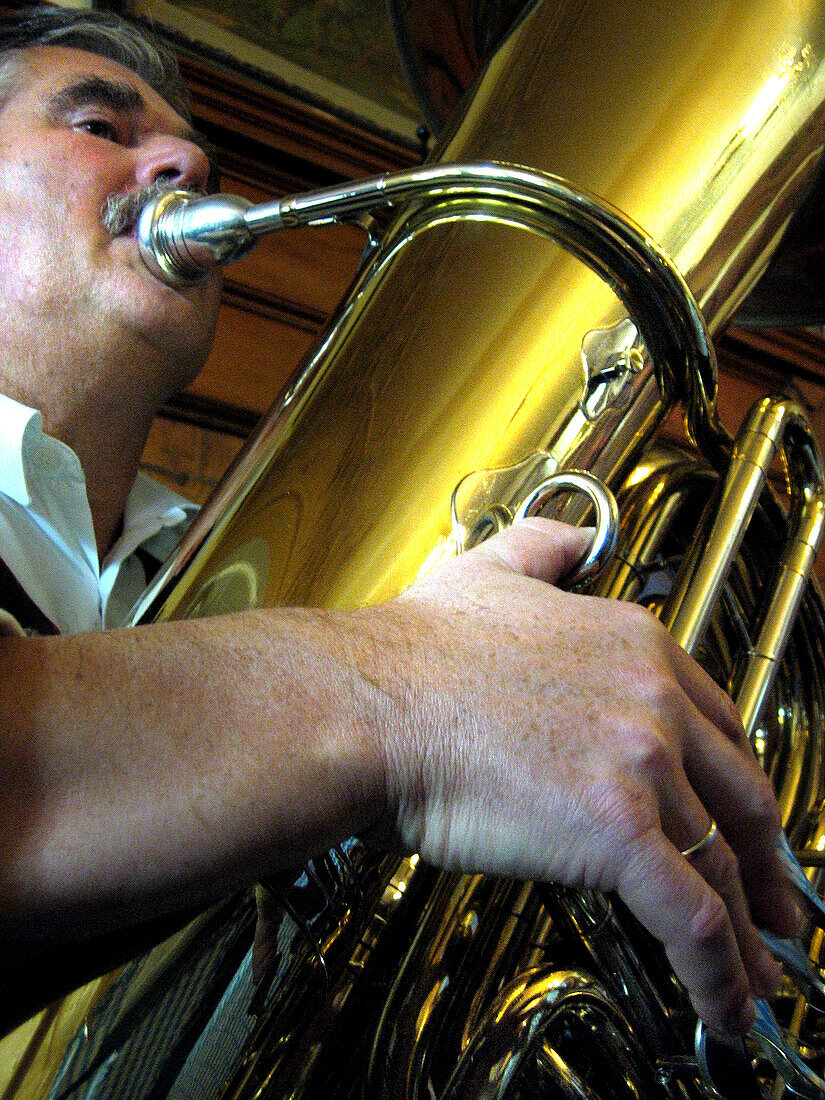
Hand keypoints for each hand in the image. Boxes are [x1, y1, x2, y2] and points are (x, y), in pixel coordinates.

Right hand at [363, 517, 799, 1033]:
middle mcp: (653, 701)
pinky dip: (722, 970)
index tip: (742, 815)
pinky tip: (727, 999)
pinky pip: (693, 917)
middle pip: (739, 794)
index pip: (721, 725)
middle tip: (776, 899)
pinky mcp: (616, 832)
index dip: (736, 782)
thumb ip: (546, 548)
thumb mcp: (492, 570)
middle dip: (765, 859)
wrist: (370, 702)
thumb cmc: (415, 654)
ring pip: (723, 862)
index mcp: (636, 647)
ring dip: (751, 926)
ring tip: (760, 965)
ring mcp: (642, 765)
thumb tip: (574, 537)